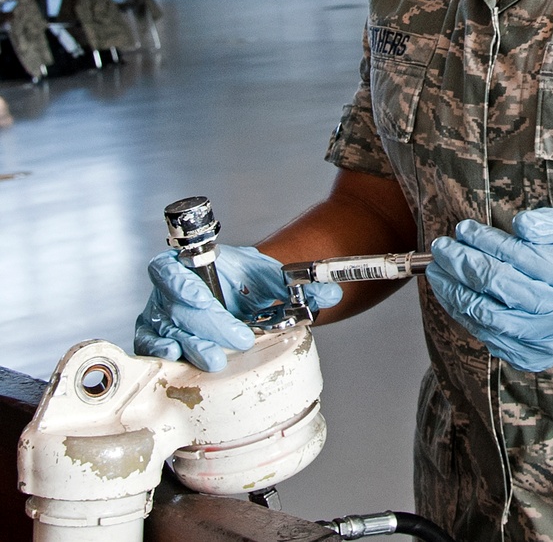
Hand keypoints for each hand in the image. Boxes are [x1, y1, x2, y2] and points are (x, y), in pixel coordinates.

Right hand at [134, 245, 341, 371]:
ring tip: (215, 360)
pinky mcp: (157, 338)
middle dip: (208, 326)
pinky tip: (176, 360)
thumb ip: (302, 284)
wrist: (239, 294)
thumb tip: (331, 291)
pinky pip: (149, 347)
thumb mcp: (273, 279)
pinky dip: (159, 354)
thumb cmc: (247, 282)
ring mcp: (161, 314)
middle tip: (238, 339)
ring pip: (162, 331)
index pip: (170, 270)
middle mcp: (170, 289)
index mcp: (192, 265)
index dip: (183, 286)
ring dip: (190, 346)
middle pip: (176, 307)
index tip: (206, 300)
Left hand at [426, 207, 552, 371]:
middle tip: (441, 248)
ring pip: (485, 315)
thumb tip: (519, 225)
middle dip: (461, 264)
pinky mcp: (530, 358)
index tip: (463, 228)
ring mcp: (543, 342)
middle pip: (496, 286)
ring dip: (453, 291)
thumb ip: (549, 225)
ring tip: (436, 271)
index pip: (518, 257)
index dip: (485, 241)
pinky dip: (465, 313)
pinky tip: (452, 295)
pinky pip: (488, 335)